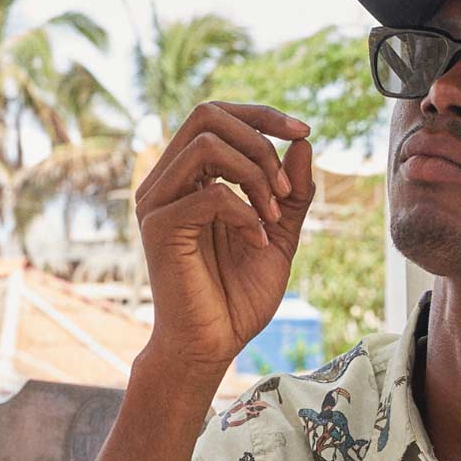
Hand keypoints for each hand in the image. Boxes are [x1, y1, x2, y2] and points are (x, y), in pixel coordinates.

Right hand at [134, 101, 314, 375]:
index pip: (217, 117)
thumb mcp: (279, 234)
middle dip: (259, 138)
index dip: (262, 116)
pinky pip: (210, 194)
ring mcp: (157, 201)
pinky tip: (257, 242)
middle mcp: (167, 181)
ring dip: (254, 174)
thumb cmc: (238, 296)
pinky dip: (245, 213)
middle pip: (207, 115)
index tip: (303, 131)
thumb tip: (303, 142)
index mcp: (190, 177)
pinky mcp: (159, 227)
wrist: (213, 345)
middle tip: (286, 185)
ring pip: (205, 144)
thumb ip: (291, 192)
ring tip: (272, 216)